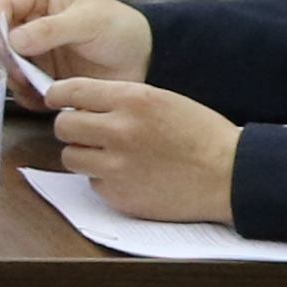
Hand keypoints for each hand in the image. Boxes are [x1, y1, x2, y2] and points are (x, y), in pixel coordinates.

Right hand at [0, 0, 150, 84]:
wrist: (143, 60)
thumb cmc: (118, 28)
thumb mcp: (88, 21)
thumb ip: (51, 28)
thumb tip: (14, 40)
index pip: (3, 6)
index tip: (3, 44)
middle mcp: (30, 25)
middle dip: (4, 57)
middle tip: (18, 72)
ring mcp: (35, 54)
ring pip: (7, 66)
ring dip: (14, 79)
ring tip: (33, 87)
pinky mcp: (43, 78)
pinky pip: (23, 88)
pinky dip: (27, 96)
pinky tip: (42, 99)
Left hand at [50, 76, 242, 224]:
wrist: (229, 175)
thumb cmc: (201, 135)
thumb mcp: (162, 99)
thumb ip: (121, 99)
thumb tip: (81, 101)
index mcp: (132, 99)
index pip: (72, 91)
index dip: (59, 96)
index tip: (56, 100)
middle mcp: (119, 130)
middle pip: (64, 126)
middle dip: (72, 128)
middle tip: (87, 133)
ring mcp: (117, 165)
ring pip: (70, 156)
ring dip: (84, 155)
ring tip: (108, 156)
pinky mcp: (119, 194)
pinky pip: (92, 182)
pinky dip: (103, 180)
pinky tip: (128, 176)